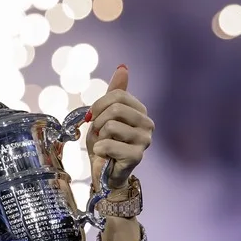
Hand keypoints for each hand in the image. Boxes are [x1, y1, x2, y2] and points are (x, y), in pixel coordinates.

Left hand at [85, 65, 154, 189]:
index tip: (92, 117)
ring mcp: (144, 140)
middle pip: (115, 109)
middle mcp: (148, 124)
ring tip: (105, 145)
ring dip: (99, 137)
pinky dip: (99, 150)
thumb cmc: (105, 143)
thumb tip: (123, 67)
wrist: (104, 173)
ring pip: (110, 126)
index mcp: (141, 111)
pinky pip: (107, 144)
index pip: (117, 95)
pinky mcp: (136, 156)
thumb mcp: (105, 115)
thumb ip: (114, 93)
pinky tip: (106, 156)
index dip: (98, 105)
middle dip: (98, 121)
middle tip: (98, 133)